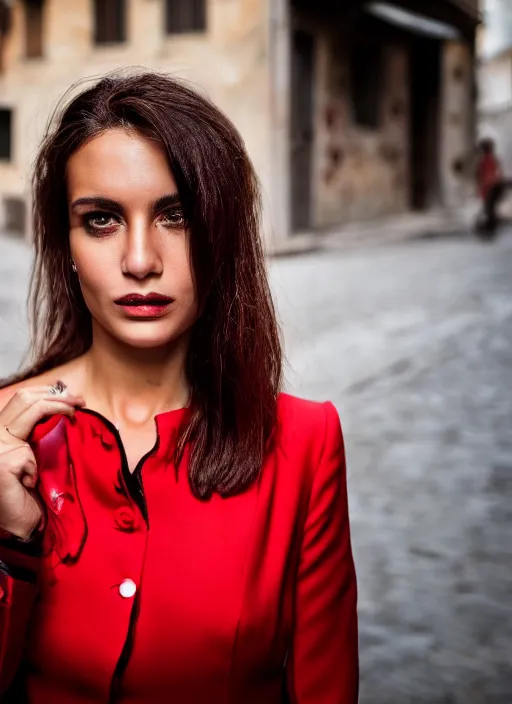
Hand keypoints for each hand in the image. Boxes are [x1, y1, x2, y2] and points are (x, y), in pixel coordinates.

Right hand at [0, 384, 84, 539]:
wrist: (21, 524)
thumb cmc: (32, 491)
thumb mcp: (38, 454)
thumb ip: (42, 431)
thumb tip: (66, 404)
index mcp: (4, 430)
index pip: (23, 398)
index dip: (49, 393)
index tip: (74, 397)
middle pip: (26, 399)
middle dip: (58, 397)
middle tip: (80, 402)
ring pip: (31, 413)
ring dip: (57, 410)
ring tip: (74, 416)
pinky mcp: (1, 464)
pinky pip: (30, 453)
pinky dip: (37, 465)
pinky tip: (31, 482)